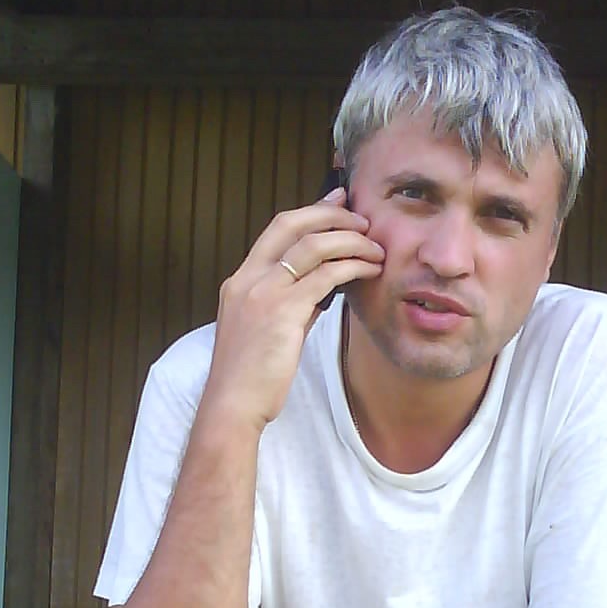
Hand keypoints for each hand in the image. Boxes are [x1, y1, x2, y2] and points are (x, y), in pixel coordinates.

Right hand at [204, 188, 382, 431]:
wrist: (232, 405)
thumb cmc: (250, 378)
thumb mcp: (264, 332)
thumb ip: (288, 306)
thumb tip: (319, 292)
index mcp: (240, 281)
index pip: (277, 230)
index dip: (310, 212)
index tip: (337, 202)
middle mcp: (248, 279)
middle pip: (292, 224)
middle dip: (332, 215)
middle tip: (362, 220)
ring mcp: (263, 292)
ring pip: (313, 246)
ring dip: (350, 241)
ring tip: (375, 249)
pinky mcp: (282, 311)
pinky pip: (326, 276)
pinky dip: (353, 267)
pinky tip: (370, 272)